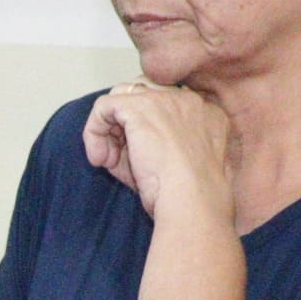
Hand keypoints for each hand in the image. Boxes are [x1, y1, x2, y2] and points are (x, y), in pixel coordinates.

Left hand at [83, 82, 231, 221]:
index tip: (137, 161)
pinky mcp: (140, 106)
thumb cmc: (186, 196)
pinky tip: (102, 159)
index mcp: (205, 115)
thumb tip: (114, 144)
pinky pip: (104, 107)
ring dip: (108, 131)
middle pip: (142, 101)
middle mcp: (189, 100)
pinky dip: (94, 131)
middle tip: (117, 160)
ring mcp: (166, 99)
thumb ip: (149, 148)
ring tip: (109, 162)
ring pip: (121, 99)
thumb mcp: (172, 168)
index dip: (143, 133)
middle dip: (123, 129)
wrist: (193, 200)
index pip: (164, 111)